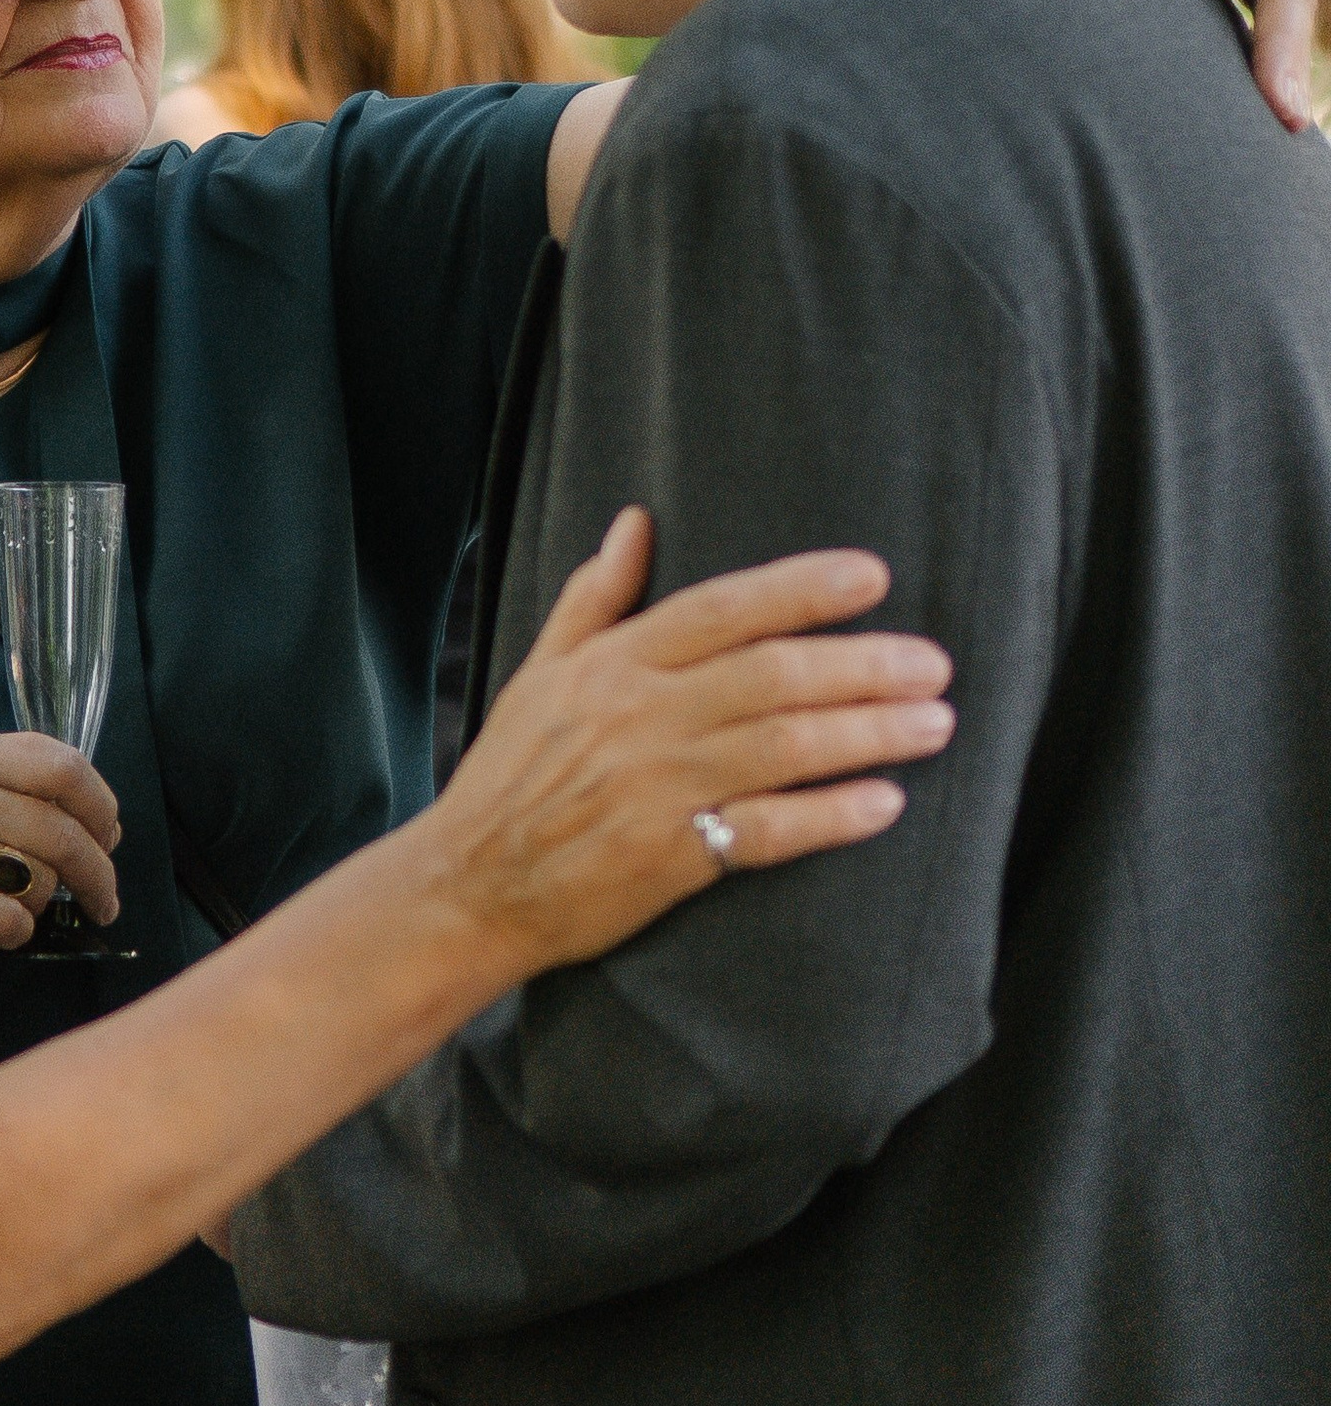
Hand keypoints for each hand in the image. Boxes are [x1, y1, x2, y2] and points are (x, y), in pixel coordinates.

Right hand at [0, 731, 122, 1013]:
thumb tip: (77, 814)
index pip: (65, 767)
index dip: (102, 805)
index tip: (110, 833)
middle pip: (66, 832)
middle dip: (100, 872)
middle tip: (106, 896)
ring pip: (42, 878)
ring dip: (52, 902)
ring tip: (36, 909)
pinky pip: (8, 922)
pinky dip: (17, 932)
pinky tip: (2, 931)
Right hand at [425, 506, 952, 971]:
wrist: (471, 883)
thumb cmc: (511, 773)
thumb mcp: (541, 671)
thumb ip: (596, 597)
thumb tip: (633, 522)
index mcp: (613, 664)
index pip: (723, 609)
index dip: (801, 589)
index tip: (872, 578)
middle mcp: (640, 716)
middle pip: (772, 675)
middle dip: (863, 665)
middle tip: (934, 664)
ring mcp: (657, 787)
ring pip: (784, 746)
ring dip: (869, 732)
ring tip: (933, 723)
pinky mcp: (671, 856)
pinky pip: (768, 830)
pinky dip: (831, 814)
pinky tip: (885, 801)